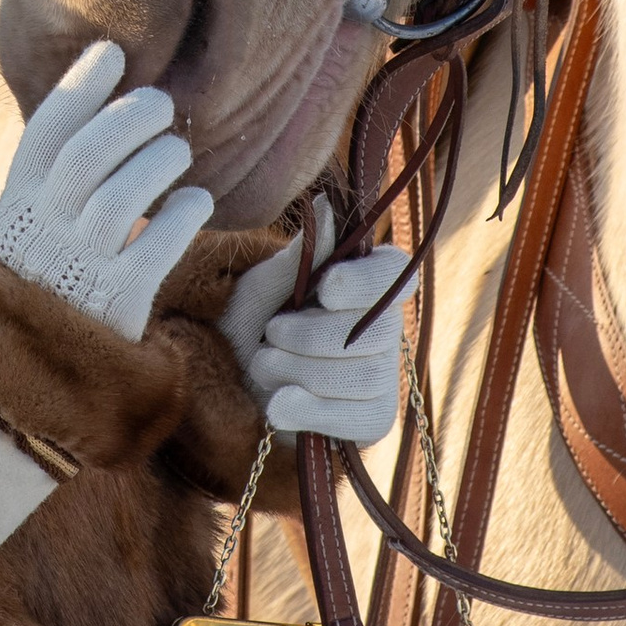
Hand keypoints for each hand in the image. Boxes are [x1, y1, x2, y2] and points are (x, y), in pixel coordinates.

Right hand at [0, 40, 213, 338]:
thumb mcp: (32, 222)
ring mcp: (79, 269)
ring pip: (122, 199)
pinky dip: (182, 216)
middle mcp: (43, 234)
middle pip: (86, 159)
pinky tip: (195, 201)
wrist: (35, 369)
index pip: (44, 134)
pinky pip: (157, 249)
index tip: (112, 52)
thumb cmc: (47, 277)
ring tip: (178, 154)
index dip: (79, 88)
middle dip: (129, 119)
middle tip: (160, 104)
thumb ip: (56, 172)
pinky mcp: (119, 304)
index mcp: (17, 206)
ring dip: (158, 163)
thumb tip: (101, 93)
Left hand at [221, 213, 408, 442]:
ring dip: (300, 371)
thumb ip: (298, 258)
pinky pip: (359, 417)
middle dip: (311, 336)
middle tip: (270, 334)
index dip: (366, 282)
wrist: (231, 385)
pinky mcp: (373, 417)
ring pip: (365, 376)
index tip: (325, 288)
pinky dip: (310, 411)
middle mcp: (385, 327)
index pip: (395, 272)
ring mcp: (384, 375)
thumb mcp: (262, 288)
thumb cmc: (251, 324)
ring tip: (264, 365)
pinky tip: (278, 405)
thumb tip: (326, 208)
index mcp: (363, 283)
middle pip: (376, 331)